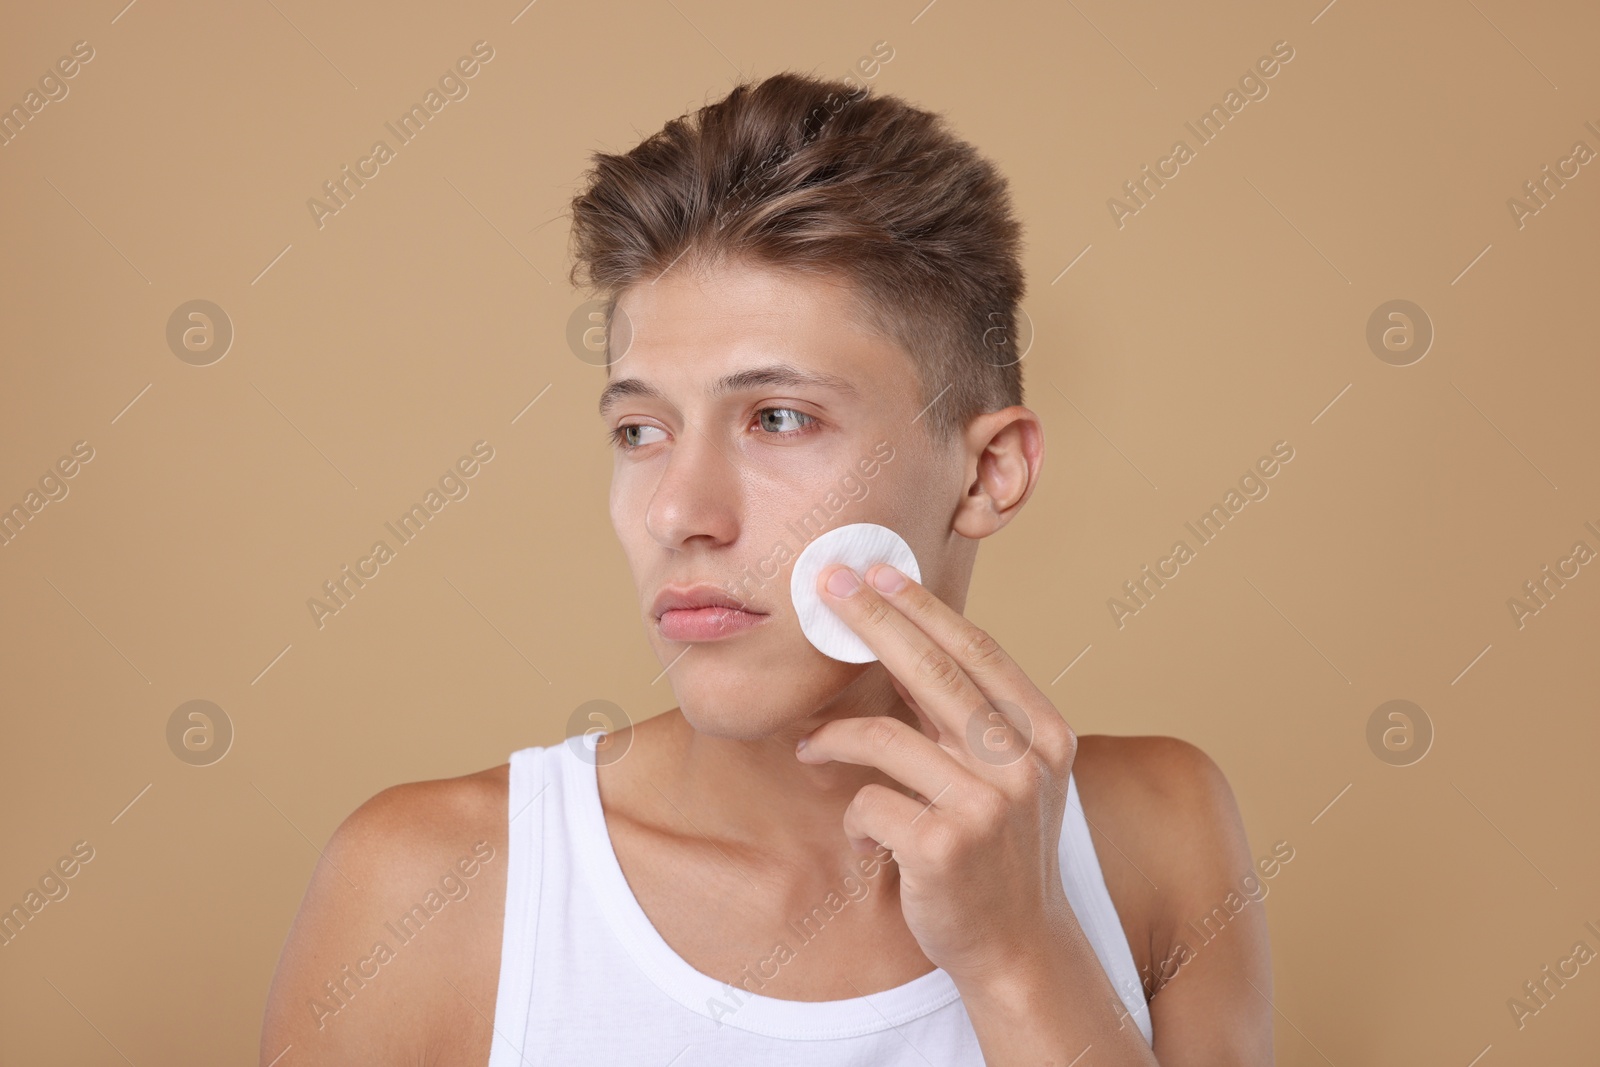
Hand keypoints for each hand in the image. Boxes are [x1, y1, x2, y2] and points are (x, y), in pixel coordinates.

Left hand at [795, 561, 1080, 986]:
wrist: (1019, 948)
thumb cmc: (1000, 852)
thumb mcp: (1009, 775)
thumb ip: (971, 718)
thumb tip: (900, 643)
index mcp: (1046, 734)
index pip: (977, 651)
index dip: (922, 607)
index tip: (876, 571)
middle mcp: (1024, 763)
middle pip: (933, 671)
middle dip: (873, 620)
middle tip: (827, 586)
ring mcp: (987, 806)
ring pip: (885, 737)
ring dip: (834, 738)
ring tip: (810, 747)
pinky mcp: (944, 847)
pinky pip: (869, 801)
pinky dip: (854, 815)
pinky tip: (864, 833)